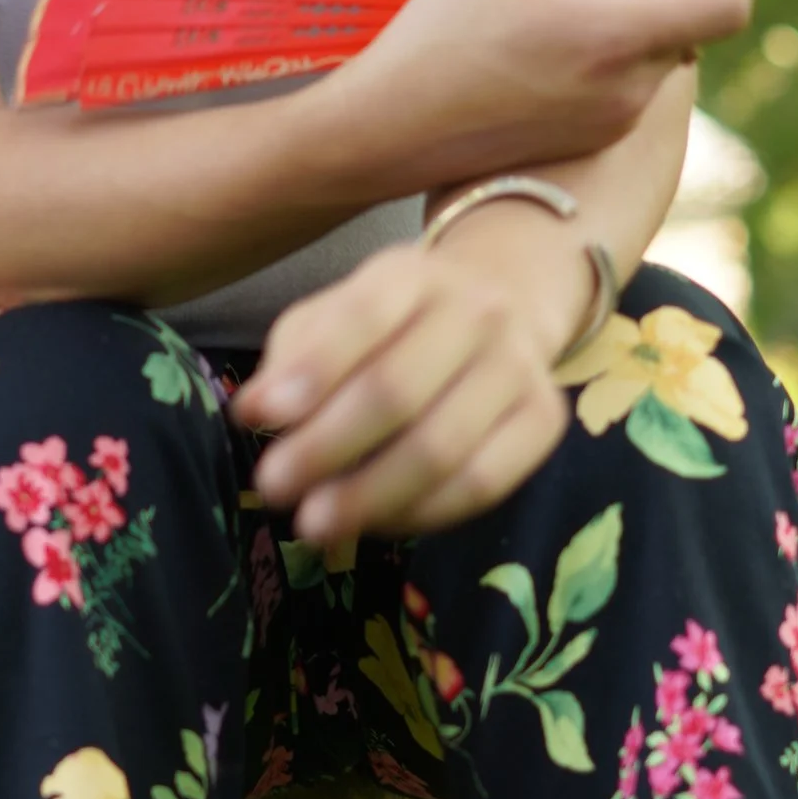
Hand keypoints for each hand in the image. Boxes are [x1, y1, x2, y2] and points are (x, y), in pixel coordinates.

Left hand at [234, 210, 603, 544]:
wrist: (503, 305)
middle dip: (327, 449)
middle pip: (397, 392)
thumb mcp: (335, 315)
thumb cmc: (391, 324)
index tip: (257, 419)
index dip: (310, 373)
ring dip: (370, 496)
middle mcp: (477, 311)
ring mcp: (519, 365)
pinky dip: (422, 513)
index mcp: (412, 274)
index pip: (361, 319)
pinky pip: (483, 483)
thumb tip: (252, 411)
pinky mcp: (546, 420)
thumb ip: (293, 357)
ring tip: (314, 524)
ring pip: (442, 448)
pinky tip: (376, 523)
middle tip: (275, 489)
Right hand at [310, 0, 751, 198]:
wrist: (388, 128)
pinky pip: (623, 84)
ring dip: (626, 21)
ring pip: (656, 54)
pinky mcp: (590, 140)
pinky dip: (602, 55)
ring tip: (548, 7)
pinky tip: (536, 47)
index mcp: (620, 39)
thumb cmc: (444, 33)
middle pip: (692, 25)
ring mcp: (613, 123)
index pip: (729, 3)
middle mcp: (631, 91)